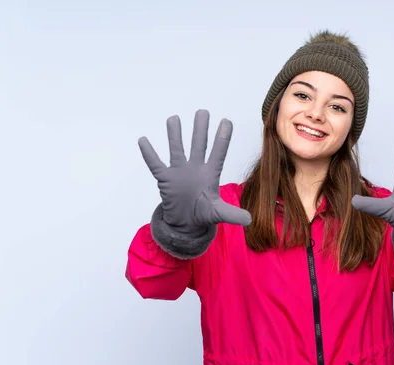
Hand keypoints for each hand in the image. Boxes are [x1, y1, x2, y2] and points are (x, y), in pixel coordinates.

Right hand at [138, 109, 250, 233]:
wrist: (186, 223)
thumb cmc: (204, 213)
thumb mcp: (218, 213)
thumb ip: (232, 214)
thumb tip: (249, 220)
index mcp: (210, 173)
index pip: (218, 152)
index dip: (222, 138)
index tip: (226, 121)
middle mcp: (195, 168)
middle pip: (198, 145)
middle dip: (200, 129)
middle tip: (202, 112)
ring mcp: (179, 172)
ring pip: (177, 149)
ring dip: (175, 135)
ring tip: (173, 118)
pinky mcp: (165, 179)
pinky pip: (156, 164)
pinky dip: (149, 153)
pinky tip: (144, 140)